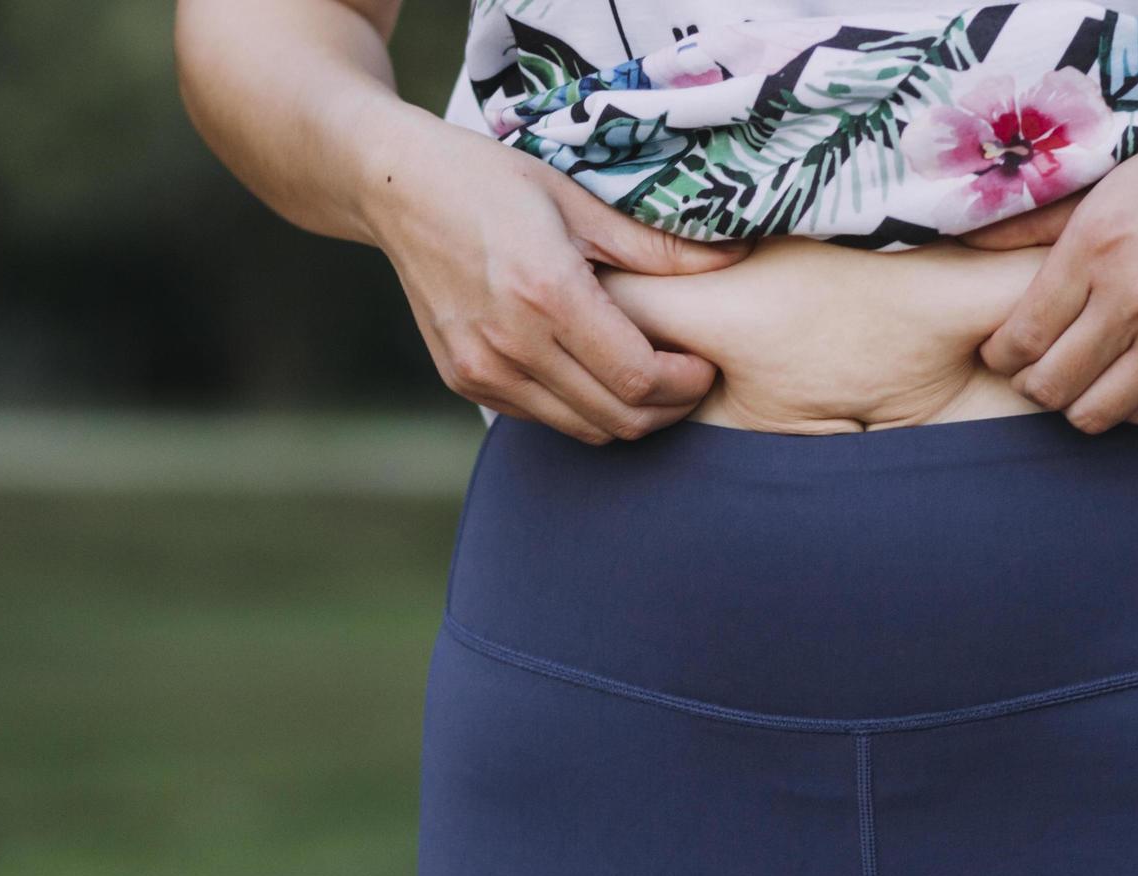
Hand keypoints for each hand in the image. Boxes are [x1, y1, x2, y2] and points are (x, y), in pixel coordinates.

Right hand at [362, 123, 750, 443]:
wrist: (399, 191)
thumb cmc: (492, 183)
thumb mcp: (580, 201)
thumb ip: (658, 246)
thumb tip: (737, 257)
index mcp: (546, 294)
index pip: (637, 378)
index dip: (685, 384)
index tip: (705, 365)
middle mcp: (510, 343)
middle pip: (616, 418)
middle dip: (667, 409)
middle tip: (689, 379)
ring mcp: (482, 369)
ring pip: (582, 430)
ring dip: (626, 415)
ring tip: (648, 377)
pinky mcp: (463, 379)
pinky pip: (542, 417)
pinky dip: (580, 407)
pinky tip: (593, 369)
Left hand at [960, 105, 1137, 433]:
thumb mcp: (1113, 181)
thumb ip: (1038, 221)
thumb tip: (969, 242)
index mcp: (1097, 247)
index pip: (1021, 337)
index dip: (999, 356)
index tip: (1001, 350)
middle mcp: (1133, 298)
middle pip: (1050, 386)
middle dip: (1030, 385)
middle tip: (1033, 369)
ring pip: (1096, 413)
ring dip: (1076, 404)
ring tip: (1078, 379)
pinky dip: (1127, 404)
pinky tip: (1124, 376)